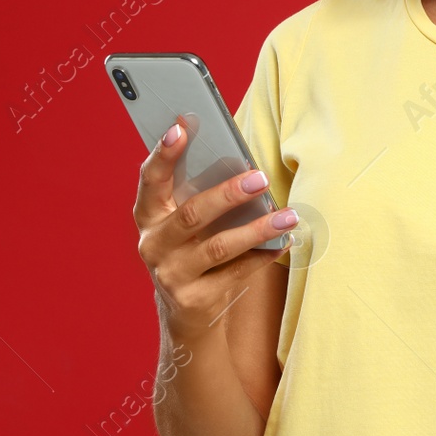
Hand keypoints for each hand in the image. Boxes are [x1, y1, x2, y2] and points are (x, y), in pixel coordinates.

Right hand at [133, 115, 297, 340]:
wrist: (186, 309)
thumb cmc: (192, 245)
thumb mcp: (184, 218)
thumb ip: (198, 191)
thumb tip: (238, 158)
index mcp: (147, 216)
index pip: (151, 180)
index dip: (163, 154)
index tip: (182, 127)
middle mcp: (153, 245)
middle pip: (192, 215)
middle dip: (228, 194)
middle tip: (260, 177)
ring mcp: (172, 274)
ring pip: (218, 247)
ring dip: (257, 229)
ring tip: (288, 216)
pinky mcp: (195, 299)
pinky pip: (236, 272)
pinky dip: (263, 255)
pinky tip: (284, 241)